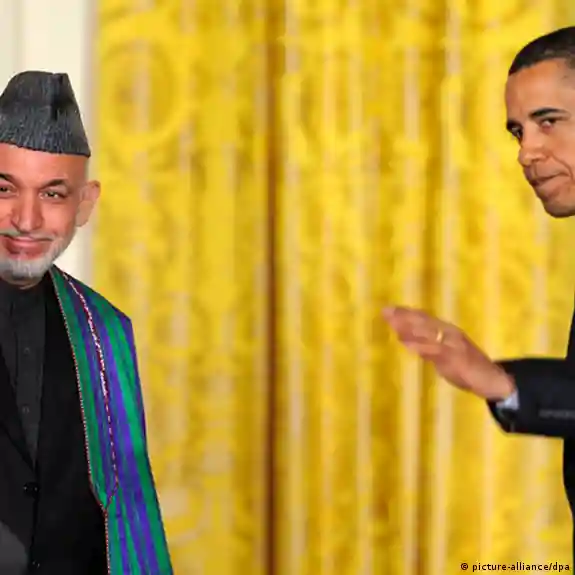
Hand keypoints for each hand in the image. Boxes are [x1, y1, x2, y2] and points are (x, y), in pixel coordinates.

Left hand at [383, 306, 515, 400]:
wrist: (493, 380)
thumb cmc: (467, 366)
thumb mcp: (442, 355)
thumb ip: (425, 347)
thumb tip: (404, 338)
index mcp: (448, 331)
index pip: (425, 319)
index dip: (407, 313)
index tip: (389, 308)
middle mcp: (450, 334)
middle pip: (424, 323)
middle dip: (405, 317)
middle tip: (386, 311)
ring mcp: (454, 345)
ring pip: (430, 334)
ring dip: (411, 328)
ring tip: (394, 323)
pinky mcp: (457, 358)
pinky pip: (437, 351)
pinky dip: (422, 347)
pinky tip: (409, 345)